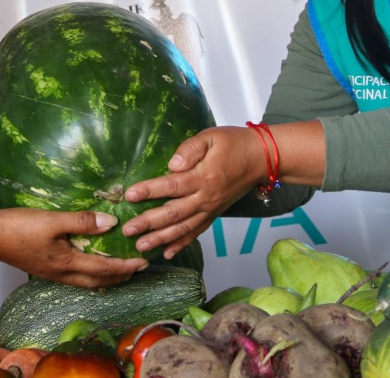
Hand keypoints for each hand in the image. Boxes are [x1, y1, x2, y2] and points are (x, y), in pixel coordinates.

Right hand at [0, 207, 147, 288]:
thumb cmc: (21, 226)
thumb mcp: (53, 220)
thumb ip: (83, 221)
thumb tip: (111, 223)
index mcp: (68, 263)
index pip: (105, 269)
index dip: (126, 266)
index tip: (144, 262)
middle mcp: (63, 274)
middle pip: (98, 281)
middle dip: (120, 277)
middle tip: (137, 269)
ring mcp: (53, 274)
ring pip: (87, 281)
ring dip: (106, 277)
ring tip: (119, 270)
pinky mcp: (45, 269)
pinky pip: (76, 277)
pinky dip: (90, 274)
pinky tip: (90, 265)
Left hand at [119, 126, 261, 256]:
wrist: (261, 159)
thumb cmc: (234, 144)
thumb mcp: (211, 137)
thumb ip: (190, 148)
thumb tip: (172, 164)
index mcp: (203, 176)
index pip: (172, 185)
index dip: (150, 190)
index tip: (130, 195)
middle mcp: (206, 197)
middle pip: (174, 213)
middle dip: (149, 223)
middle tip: (128, 230)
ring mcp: (211, 209)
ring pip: (183, 228)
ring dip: (161, 239)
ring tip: (141, 246)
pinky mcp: (214, 214)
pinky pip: (197, 232)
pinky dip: (182, 244)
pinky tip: (167, 252)